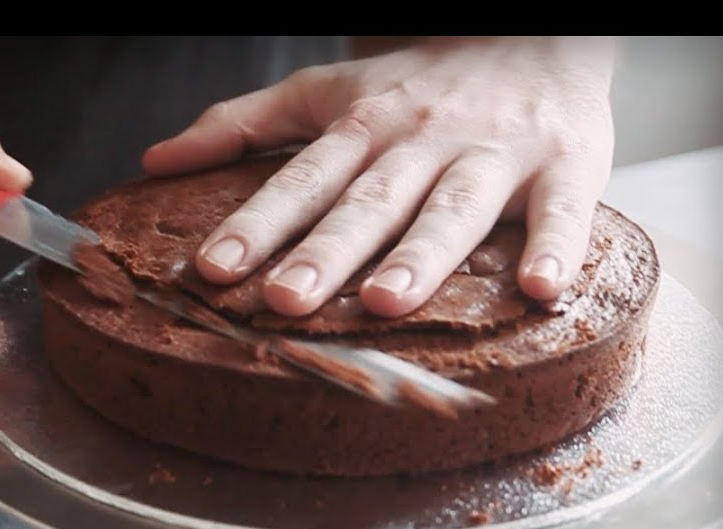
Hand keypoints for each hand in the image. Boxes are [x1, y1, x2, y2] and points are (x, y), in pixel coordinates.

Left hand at [143, 37, 616, 316]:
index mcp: (362, 126)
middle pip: (369, 201)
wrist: (537, 32)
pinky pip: (567, 210)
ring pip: (454, 207)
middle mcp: (423, 139)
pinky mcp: (568, 163)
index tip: (212, 269)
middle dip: (326, 252)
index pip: (301, 180)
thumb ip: (244, 124)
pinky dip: (559, 247)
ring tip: (385, 302)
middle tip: (285, 302)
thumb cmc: (419, 82)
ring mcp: (495, 152)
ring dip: (421, 255)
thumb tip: (154, 161)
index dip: (256, 223)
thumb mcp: (326, 91)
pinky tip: (540, 291)